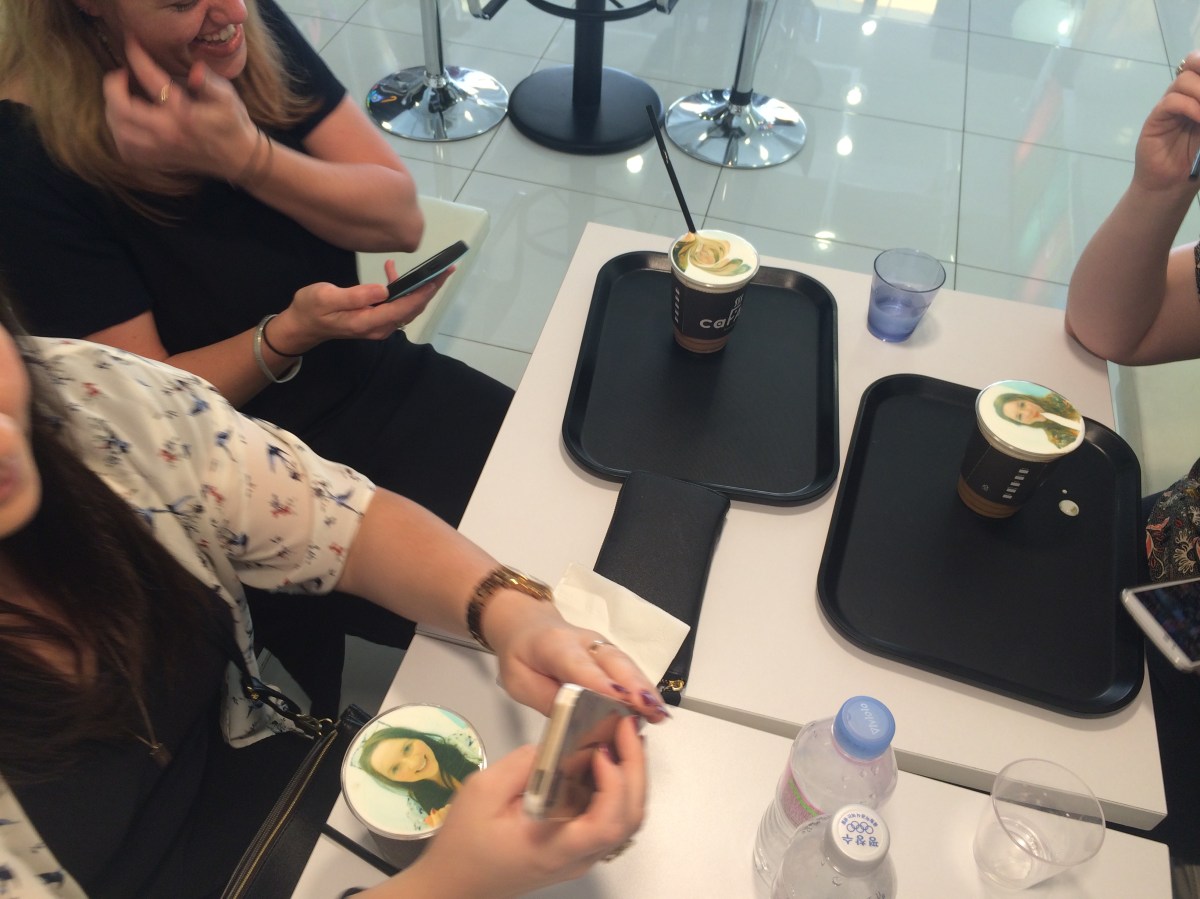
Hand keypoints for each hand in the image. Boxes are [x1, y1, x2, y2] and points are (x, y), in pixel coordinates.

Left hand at [101, 37, 257, 180]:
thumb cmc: (233, 124)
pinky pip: (126, 150)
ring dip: (113, 110)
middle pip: (122, 109)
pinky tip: (125, 122)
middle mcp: (167, 133)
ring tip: (120, 97)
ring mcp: (161, 150)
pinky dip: (119, 134)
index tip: (131, 43)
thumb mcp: (228, 98)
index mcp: (183, 114)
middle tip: (120, 74)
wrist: (239, 159)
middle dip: (112, 86)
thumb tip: (195, 69)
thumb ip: (209, 82)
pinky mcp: (159, 161)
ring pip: (119, 131)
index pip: (152, 80)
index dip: (137, 57)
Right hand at [263, 264, 448, 354]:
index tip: (438, 277)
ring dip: (418, 288)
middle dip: (430, 289)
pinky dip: (400, 288)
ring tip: (428, 269)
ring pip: (407, 306)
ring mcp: (379, 325)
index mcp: (369, 322)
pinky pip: (396, 304)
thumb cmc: (311, 309)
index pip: (404, 307)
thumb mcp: (326, 298)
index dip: (424, 292)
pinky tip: (390, 270)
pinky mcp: (376, 319)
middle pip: (412, 308)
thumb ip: (355, 295)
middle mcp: (379, 327)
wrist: (303, 325)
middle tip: (445, 269)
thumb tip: (383, 290)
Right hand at [390, 717, 645, 898]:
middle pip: (628, 818)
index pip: (606, 824)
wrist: (455, 883)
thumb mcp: (482, 792)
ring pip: (625, 819)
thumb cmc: (464, 843)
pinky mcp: (577, 847)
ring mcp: (581, 855)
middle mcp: (577, 857)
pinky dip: (618, 785)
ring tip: (622, 735)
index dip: (615, 784)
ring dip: (631, 775)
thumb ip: (523, 764)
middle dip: (635, 767)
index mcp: (554, 847)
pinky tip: (607, 758)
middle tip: (625, 726)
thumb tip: (557, 742)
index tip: (601, 750)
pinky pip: (610, 817)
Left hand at [483, 594, 671, 723]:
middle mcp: (584, 642)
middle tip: (652, 711)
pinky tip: (655, 708)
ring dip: (645, 689)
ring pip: (626, 666)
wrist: (527, 625)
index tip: (620, 697)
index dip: (599, 682)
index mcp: (555, 646)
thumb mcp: (519, 683)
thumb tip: (578, 723)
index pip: (578, 665)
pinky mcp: (611, 655)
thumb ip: (548, 701)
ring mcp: (602, 646)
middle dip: (634, 686)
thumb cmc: (522, 656)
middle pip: (613, 663)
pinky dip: (644, 689)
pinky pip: (629, 671)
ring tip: (660, 713)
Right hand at [1133, 51, 1199, 191]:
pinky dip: (1190, 106)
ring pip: (1183, 80)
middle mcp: (1185, 96)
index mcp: (1198, 96)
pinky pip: (1171, 102)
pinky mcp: (1156, 119)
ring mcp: (1169, 107)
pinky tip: (1199, 119)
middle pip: (1193, 64)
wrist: (1170, 185)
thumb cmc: (1195, 160)